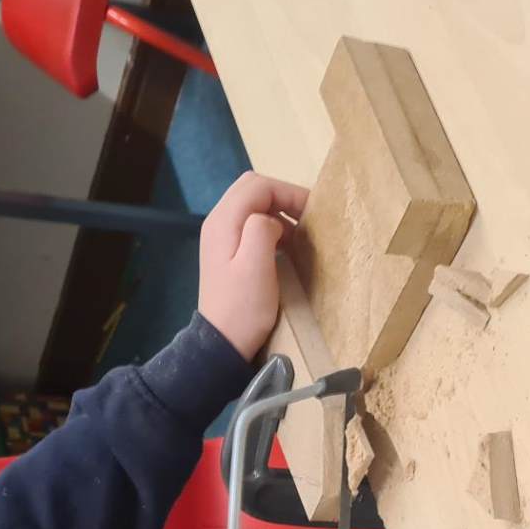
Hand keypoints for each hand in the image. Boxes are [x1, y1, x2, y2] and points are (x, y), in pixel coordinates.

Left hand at [197, 172, 308, 361]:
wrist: (223, 342)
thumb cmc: (243, 308)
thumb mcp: (256, 267)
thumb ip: (263, 230)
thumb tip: (273, 221)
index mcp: (223, 221)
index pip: (258, 186)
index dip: (288, 192)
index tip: (311, 213)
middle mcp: (218, 222)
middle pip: (253, 190)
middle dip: (283, 197)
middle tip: (306, 219)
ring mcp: (220, 236)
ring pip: (252, 205)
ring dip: (278, 211)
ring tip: (299, 234)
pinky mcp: (227, 251)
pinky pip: (250, 224)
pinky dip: (271, 226)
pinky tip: (284, 246)